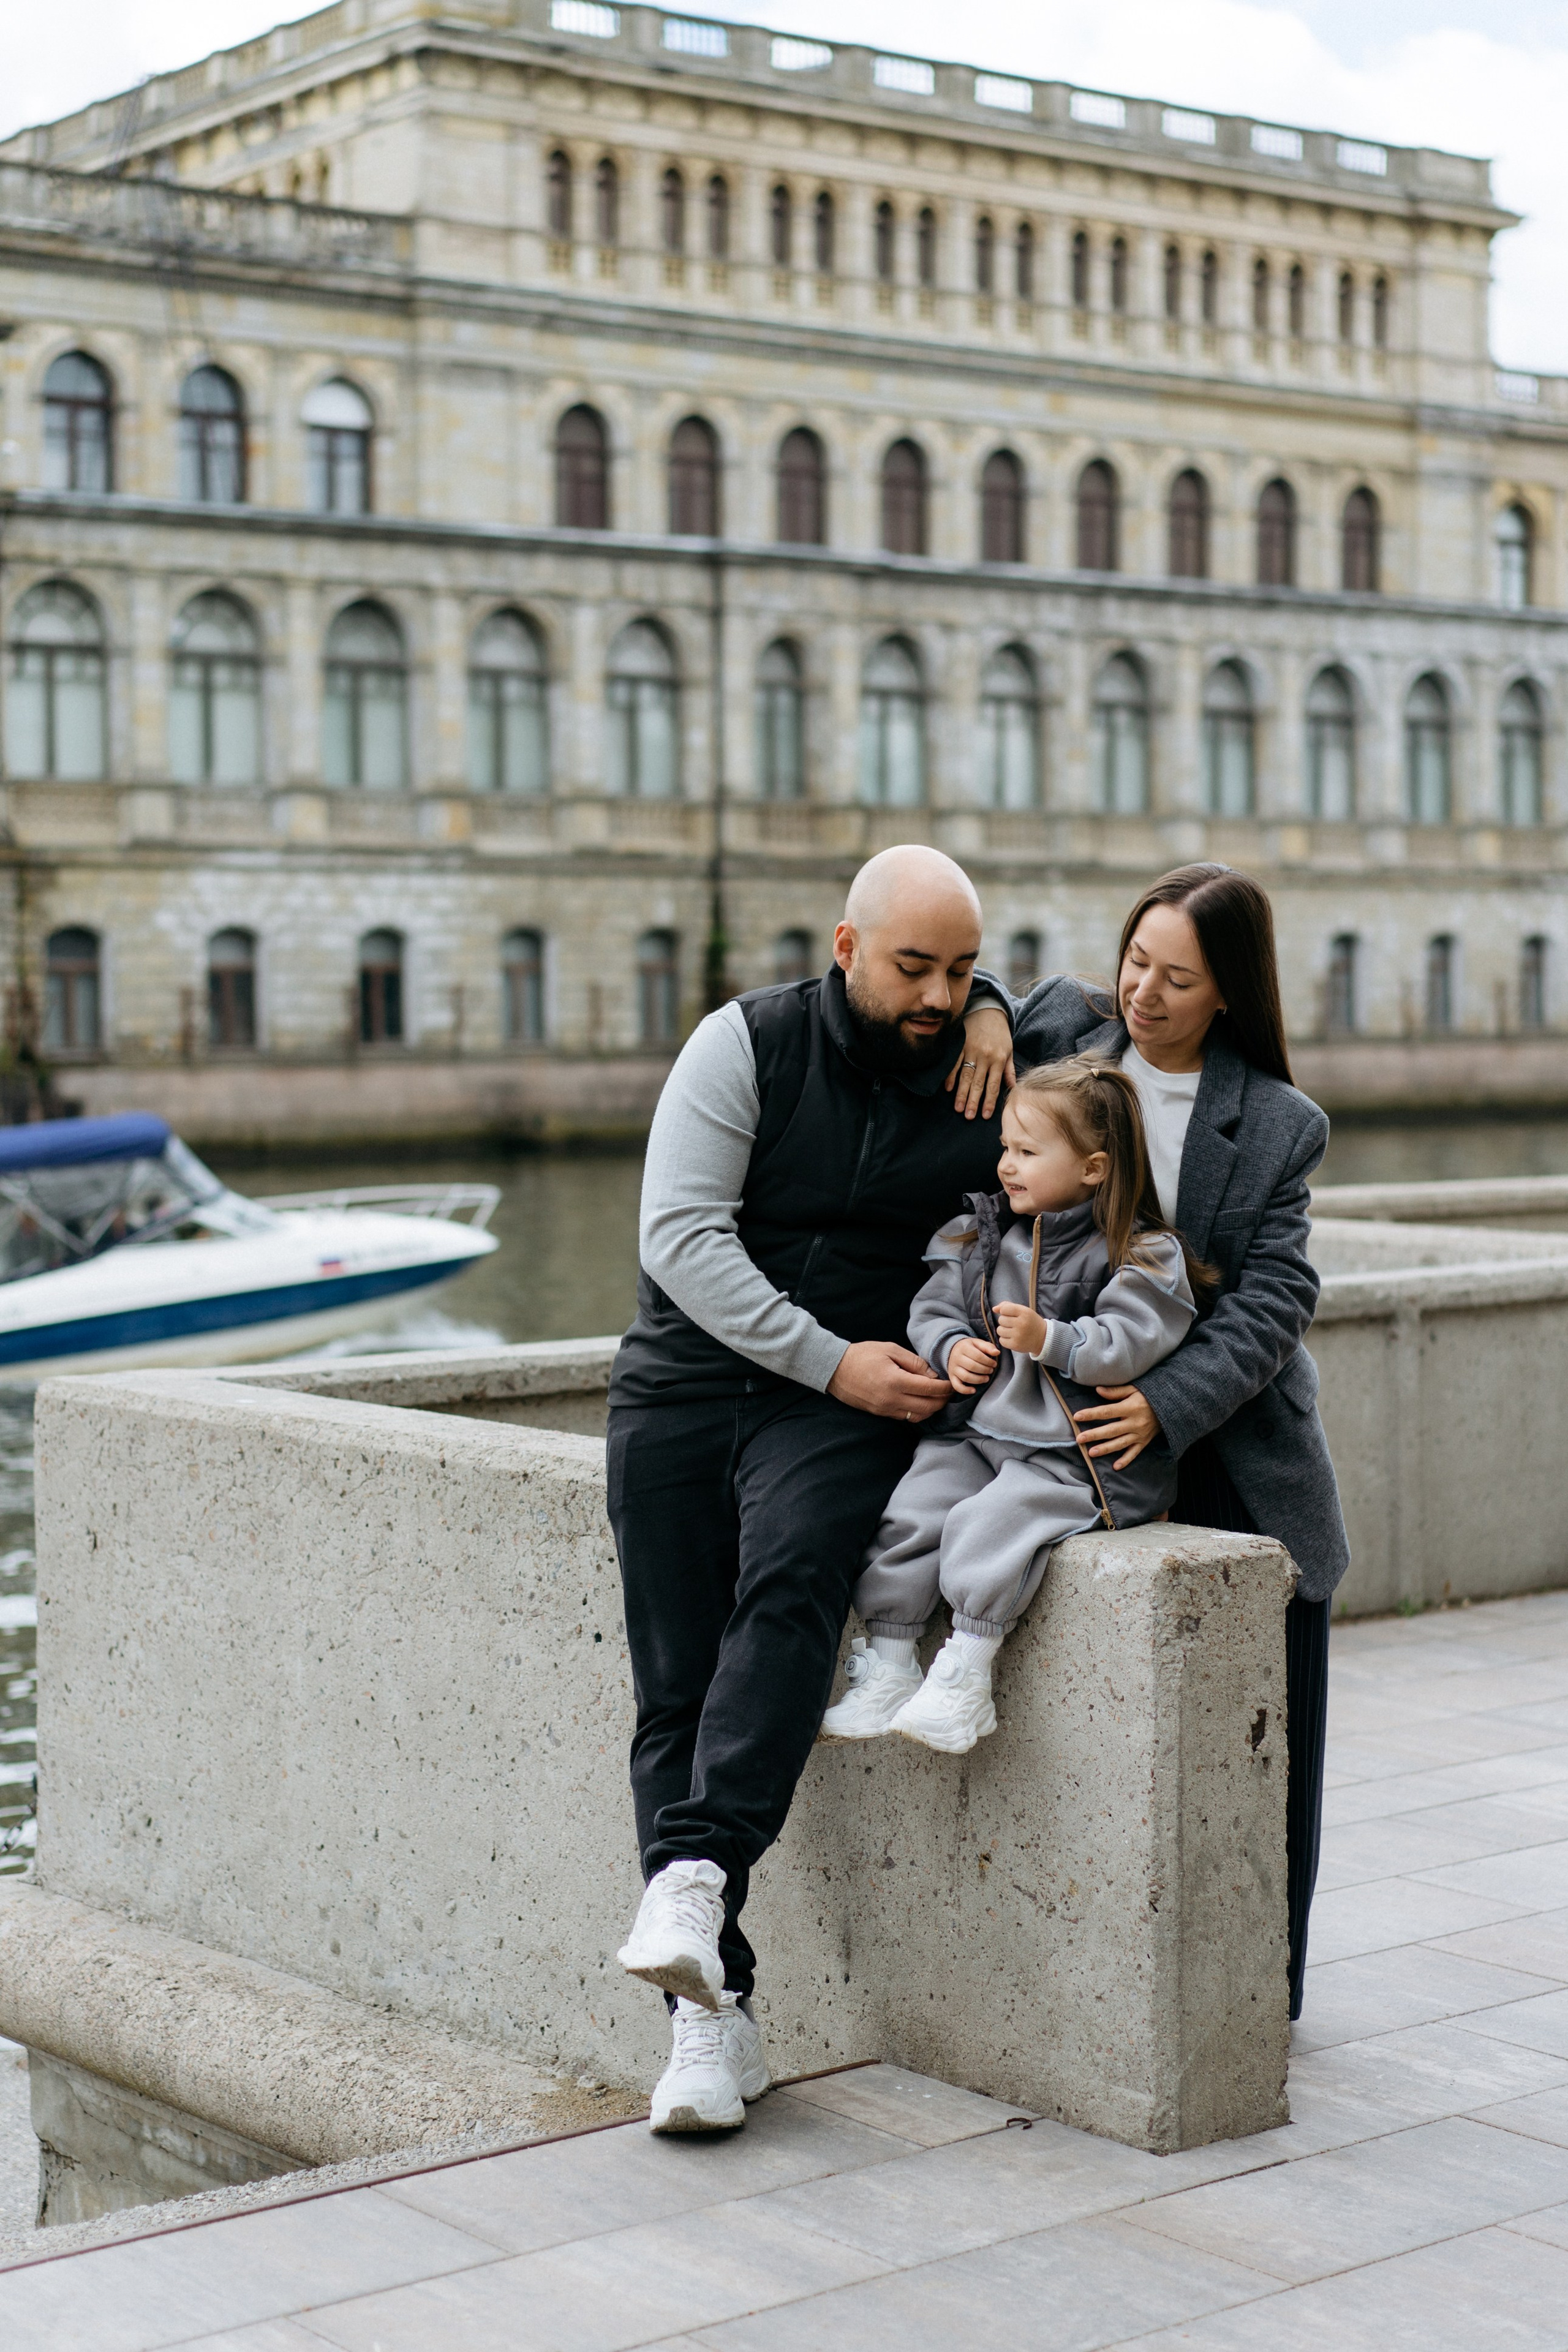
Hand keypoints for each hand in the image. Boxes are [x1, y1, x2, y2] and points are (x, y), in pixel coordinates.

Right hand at [829, 1341, 951, 1421]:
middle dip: (942, 1400)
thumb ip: (914, 1362)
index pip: (930, 1389)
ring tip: (937, 1398)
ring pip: (918, 1416)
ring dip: (932, 1409)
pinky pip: (906, 1418)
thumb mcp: (890, 1350)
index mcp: (896, 1381)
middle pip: (928, 1406)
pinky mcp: (880, 1413)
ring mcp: (886, 1409)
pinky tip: (921, 1402)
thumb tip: (933, 1375)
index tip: (952, 1383)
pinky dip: (918, 1412)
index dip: (945, 1388)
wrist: (835, 1369)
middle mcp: (892, 1399)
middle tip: (949, 1392)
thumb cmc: (862, 1355)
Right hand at [947, 1006, 1014, 1119]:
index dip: (989, 1101)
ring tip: (958, 1108)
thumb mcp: (1009, 1050)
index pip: (994, 1085)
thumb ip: (1009, 1070)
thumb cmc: (1000, 1033)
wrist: (988, 1010)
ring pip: (966, 1076)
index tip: (984, 1116)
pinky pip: (955, 1063)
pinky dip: (950, 1076)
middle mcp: (985, 1057)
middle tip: (968, 1117)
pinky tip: (947, 1088)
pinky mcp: (960, 1045)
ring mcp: (971, 1051)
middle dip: (973, 1101)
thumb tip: (1013, 1088)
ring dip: (961, 1093)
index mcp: (998, 1059)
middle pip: (978, 1083)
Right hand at [947, 1336, 999, 1394]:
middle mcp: (956, 1358)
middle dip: (985, 1370)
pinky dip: (965, 1390)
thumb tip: (997, 1352)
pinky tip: (974, 1390)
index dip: (988, 1361)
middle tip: (991, 1370)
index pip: (978, 1356)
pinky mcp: (952, 1377)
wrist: (953, 1350)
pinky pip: (957, 1386)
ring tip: (986, 1378)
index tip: (994, 1364)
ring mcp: (953, 1368)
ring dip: (979, 1380)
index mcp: (963, 1347)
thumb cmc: (969, 1348)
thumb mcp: (978, 1343)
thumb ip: (988, 1347)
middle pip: (972, 1366)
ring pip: (966, 1377)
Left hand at [993, 1302, 1046, 1356]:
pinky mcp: (1016, 1345)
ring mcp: (1018, 1335)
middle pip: (1001, 1320)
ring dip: (1004, 1330)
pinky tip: (1013, 1338)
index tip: (1011, 1314)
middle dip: (1005, 1321)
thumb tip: (994, 1309)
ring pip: (999, 1330)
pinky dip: (1005, 1339)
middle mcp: (1022, 1323)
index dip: (1005, 1311)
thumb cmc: (1030, 1322)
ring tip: (1013, 1331)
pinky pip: (1001, 1340)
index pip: (1004, 1309)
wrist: (1043, 1338)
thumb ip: (1008, 1306)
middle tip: (1014, 1324)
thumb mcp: (1023, 1311)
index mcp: (1025, 1312)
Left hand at [1073, 1385, 1160, 1468]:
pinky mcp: (1144, 1442)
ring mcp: (1140, 1434)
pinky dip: (1126, 1460)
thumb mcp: (1134, 1389)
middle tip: (1079, 1439)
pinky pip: (1134, 1453)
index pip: (1107, 1411)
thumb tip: (1097, 1390)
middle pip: (1111, 1430)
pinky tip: (1115, 1467)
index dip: (1091, 1414)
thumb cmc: (1148, 1396)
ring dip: (1105, 1449)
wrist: (1170, 1407)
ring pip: (1120, 1443)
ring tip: (1091, 1453)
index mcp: (1130, 1408)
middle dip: (1094, 1435)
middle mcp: (1134, 1423)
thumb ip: (1116, 1392)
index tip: (1077, 1416)